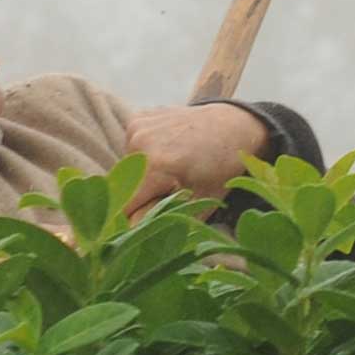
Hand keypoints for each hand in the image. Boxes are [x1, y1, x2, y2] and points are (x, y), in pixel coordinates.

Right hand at [121, 104, 270, 221]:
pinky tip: (168, 151)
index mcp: (156, 166)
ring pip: (128, 170)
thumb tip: (133, 236)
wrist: (230, 126)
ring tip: (172, 169)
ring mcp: (137, 127)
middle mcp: (140, 143)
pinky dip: (145, 157)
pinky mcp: (136, 119)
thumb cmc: (220, 168)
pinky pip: (131, 150)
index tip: (151, 219)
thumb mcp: (200, 202)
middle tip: (172, 189)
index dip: (135, 218)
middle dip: (142, 196)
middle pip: (126, 188)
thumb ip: (165, 220)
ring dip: (143, 177)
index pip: (124, 207)